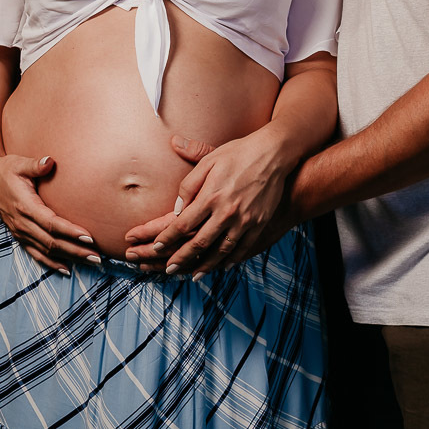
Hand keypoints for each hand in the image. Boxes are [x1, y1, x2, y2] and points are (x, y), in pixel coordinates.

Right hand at [0, 153, 97, 273]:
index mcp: (25, 206)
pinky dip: (51, 263)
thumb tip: (49, 161)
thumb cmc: (7, 170)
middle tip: (98, 256)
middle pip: (52, 242)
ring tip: (91, 261)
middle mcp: (22, 223)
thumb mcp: (19, 164)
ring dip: (69, 258)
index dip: (70, 232)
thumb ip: (35, 165)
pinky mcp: (20, 236)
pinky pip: (36, 254)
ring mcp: (20, 232)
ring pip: (47, 251)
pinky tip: (67, 269)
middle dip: (76, 250)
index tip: (89, 236)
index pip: (51, 223)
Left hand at [125, 128, 292, 276]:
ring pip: (221, 251)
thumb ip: (189, 184)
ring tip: (193, 275)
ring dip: (205, 266)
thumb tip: (176, 208)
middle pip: (199, 243)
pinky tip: (222, 266)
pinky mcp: (258, 223)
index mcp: (211, 196)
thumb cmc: (238, 153)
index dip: (167, 237)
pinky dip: (231, 260)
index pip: (183, 224)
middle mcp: (226, 212)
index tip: (156, 246)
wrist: (272, 153)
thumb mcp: (209, 160)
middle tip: (168, 269)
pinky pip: (243, 248)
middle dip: (181, 258)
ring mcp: (244, 220)